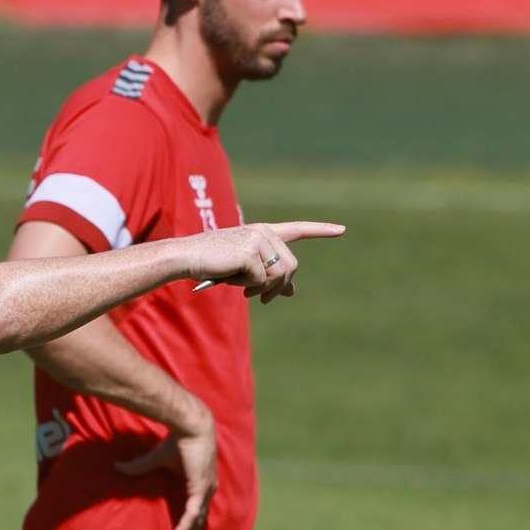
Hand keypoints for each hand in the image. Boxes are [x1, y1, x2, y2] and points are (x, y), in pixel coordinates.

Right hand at [113, 403, 216, 529]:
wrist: (189, 426)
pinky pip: (192, 516)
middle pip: (197, 524)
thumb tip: (118, 468)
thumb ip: (139, 466)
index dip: (186, 529)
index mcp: (199, 486)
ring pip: (195, 525)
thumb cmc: (177, 440)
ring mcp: (205, 493)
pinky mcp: (200, 491)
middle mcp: (206, 492)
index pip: (194, 514)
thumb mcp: (156, 458)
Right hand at [193, 221, 344, 303]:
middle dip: (280, 287)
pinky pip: (261, 280)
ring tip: (244, 291)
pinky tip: (231, 280)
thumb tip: (292, 291)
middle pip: (291, 266)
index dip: (320, 231)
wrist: (187, 257)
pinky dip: (248, 287)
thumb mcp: (246, 272)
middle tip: (264, 300)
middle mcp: (264, 232)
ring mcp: (257, 240)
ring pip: (279, 275)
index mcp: (263, 232)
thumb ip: (270, 278)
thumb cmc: (214, 264)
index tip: (342, 230)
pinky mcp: (249, 252)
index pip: (297, 229)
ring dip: (264, 290)